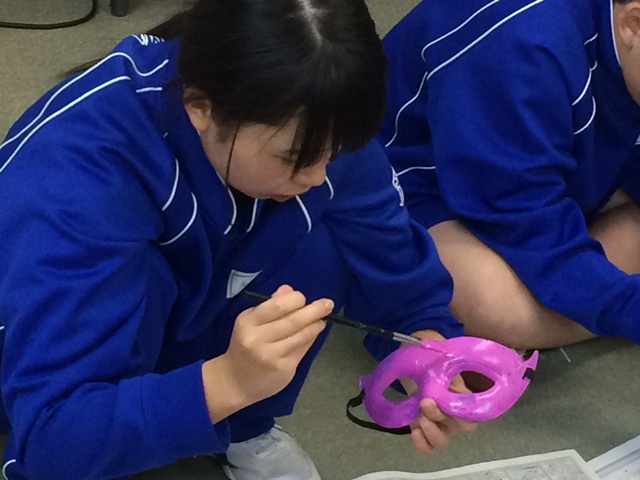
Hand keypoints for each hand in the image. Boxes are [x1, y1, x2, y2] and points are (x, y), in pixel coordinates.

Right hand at [202, 285, 332, 421]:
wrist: (235, 381)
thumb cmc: (244, 345)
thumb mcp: (250, 321)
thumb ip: (269, 305)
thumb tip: (289, 290)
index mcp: (248, 322)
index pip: (278, 305)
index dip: (296, 299)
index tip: (302, 298)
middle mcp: (258, 339)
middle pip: (294, 320)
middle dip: (315, 310)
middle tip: (328, 304)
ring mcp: (271, 356)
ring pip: (302, 335)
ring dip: (316, 325)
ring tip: (321, 320)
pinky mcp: (283, 369)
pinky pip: (303, 349)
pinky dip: (311, 338)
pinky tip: (313, 333)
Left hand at [408, 374, 477, 453]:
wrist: (423, 378)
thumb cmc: (440, 374)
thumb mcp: (447, 370)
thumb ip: (450, 372)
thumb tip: (449, 370)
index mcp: (466, 404)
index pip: (473, 414)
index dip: (463, 412)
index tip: (449, 397)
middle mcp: (457, 421)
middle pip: (456, 427)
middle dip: (439, 415)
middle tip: (425, 402)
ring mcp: (441, 429)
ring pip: (441, 440)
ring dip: (430, 430)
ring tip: (419, 417)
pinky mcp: (425, 433)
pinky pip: (427, 446)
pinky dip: (420, 442)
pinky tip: (415, 431)